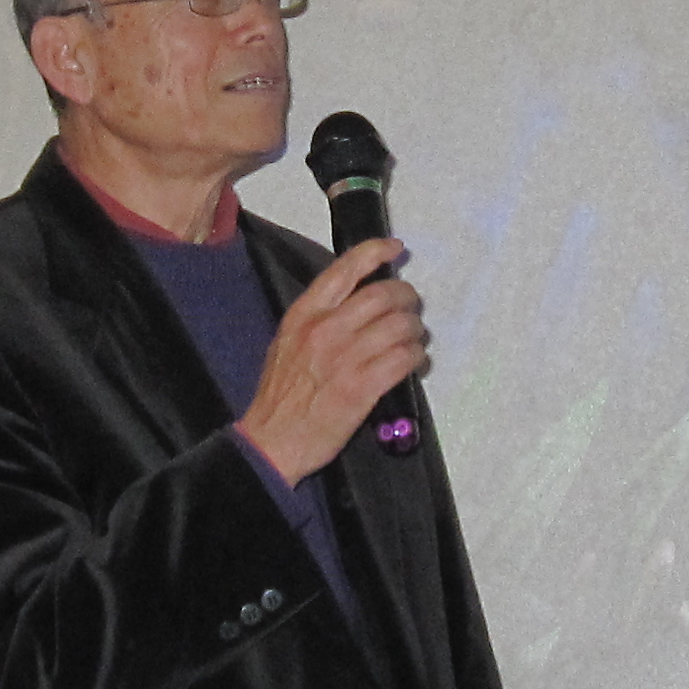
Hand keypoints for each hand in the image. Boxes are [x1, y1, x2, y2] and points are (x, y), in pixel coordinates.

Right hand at [235, 237, 426, 483]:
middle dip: (407, 297)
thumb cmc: (280, 394)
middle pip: (383, 295)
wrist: (271, 441)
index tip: (395, 247)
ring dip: (415, 330)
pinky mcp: (363, 388)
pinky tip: (415, 362)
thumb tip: (358, 299)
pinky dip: (417, 357)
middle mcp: (326, 330)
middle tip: (411, 307)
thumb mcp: (288, 341)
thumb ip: (319, 318)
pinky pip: (404, 359)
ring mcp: (345, 358)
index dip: (375, 252)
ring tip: (414, 339)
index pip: (345, 269)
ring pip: (400, 326)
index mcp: (304, 315)